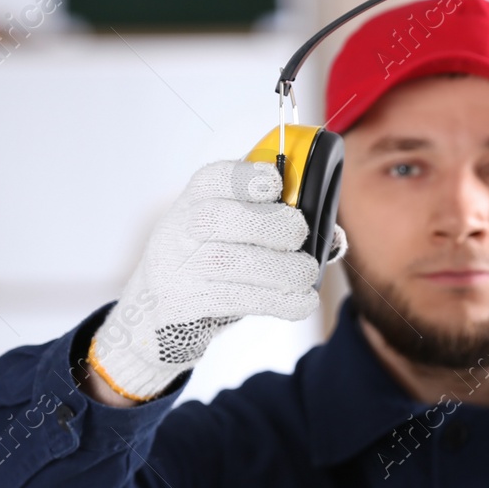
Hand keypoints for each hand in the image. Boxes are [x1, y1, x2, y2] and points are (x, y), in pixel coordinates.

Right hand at [88, 159, 347, 400]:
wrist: (154, 310)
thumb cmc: (208, 260)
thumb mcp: (231, 230)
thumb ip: (278, 222)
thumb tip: (334, 238)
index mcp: (196, 198)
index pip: (214, 178)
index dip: (246, 177)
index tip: (276, 183)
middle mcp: (182, 228)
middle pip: (219, 220)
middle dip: (271, 226)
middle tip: (298, 235)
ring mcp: (181, 267)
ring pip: (231, 263)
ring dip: (281, 269)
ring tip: (304, 274)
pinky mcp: (188, 303)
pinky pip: (238, 300)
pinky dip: (278, 301)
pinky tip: (301, 302)